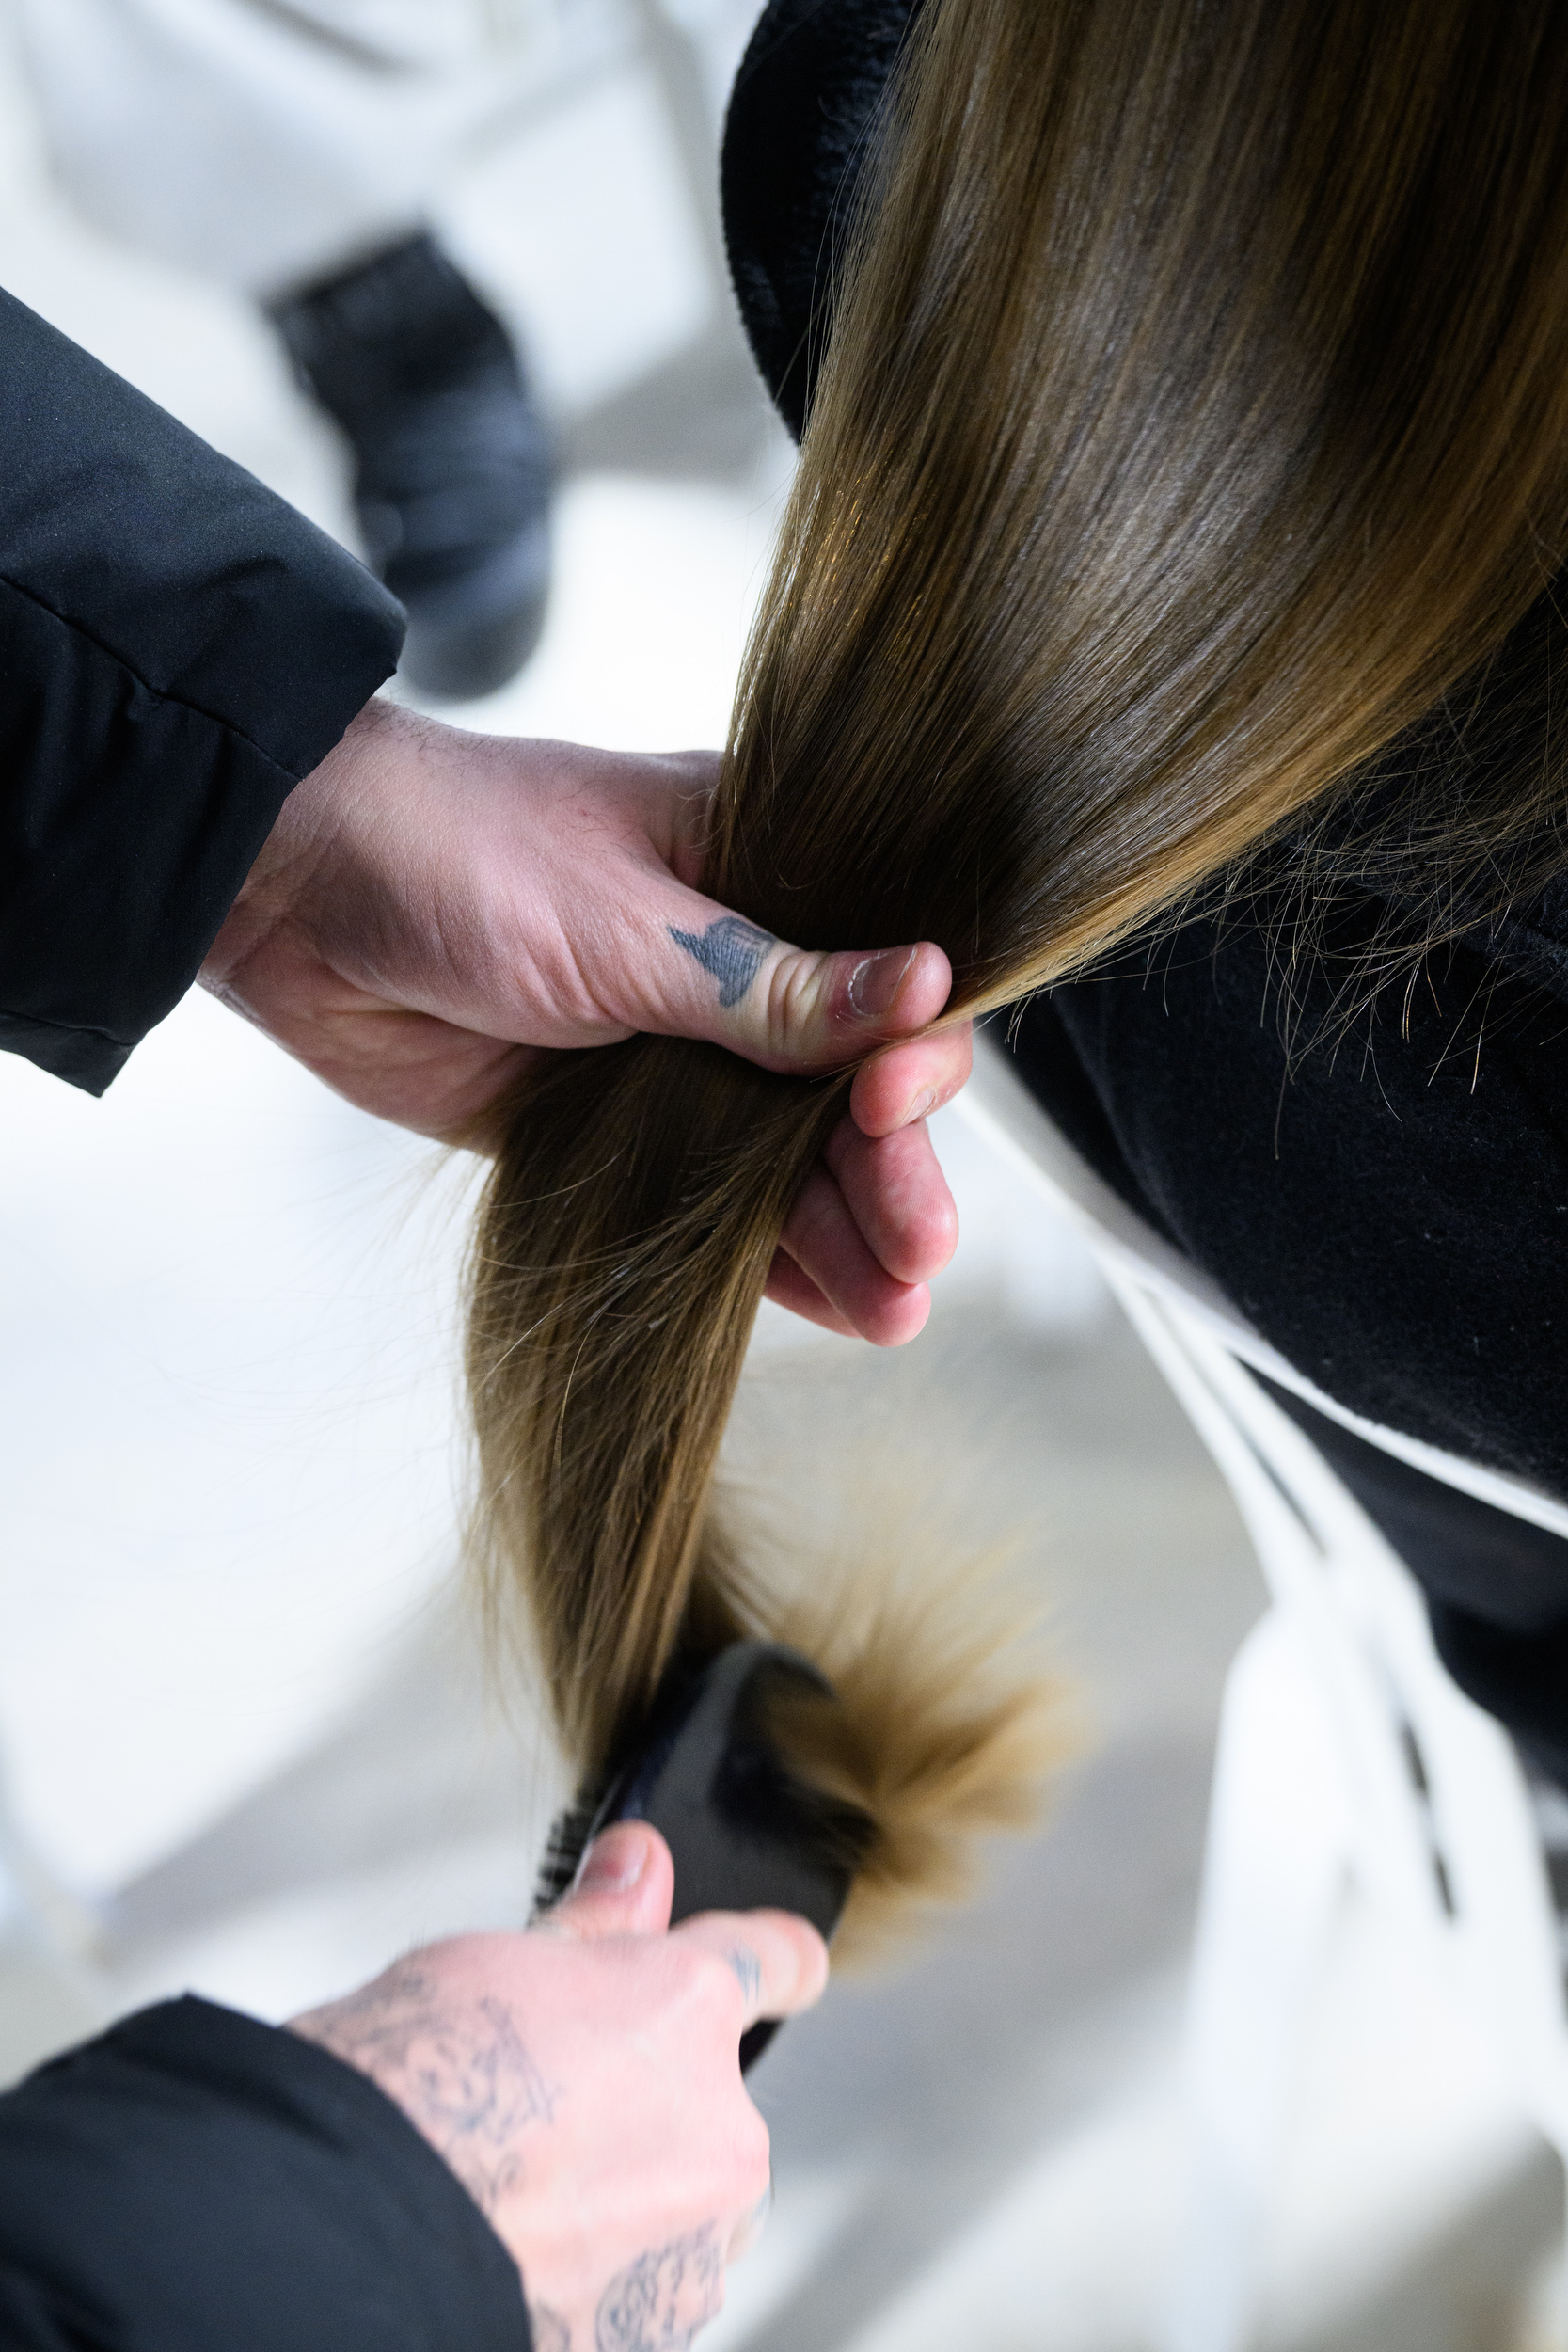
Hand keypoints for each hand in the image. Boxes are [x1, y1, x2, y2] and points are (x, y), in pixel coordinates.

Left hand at [201, 698, 970, 1341]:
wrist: (295, 897)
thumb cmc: (456, 852)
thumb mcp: (627, 923)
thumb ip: (770, 986)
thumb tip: (926, 989)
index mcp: (766, 867)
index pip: (887, 973)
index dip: (910, 1051)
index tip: (890, 1105)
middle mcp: (738, 964)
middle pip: (853, 1084)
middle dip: (892, 1169)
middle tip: (920, 1249)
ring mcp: (680, 1050)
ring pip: (792, 1154)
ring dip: (846, 1229)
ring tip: (896, 1311)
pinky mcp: (618, 1123)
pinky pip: (714, 1197)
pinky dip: (768, 1253)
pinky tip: (836, 1303)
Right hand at [288, 1823, 825, 2348]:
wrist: (352, 2229)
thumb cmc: (410, 2089)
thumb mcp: (499, 1959)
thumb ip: (597, 1922)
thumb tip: (639, 1864)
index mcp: (688, 2012)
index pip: (772, 1963)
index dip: (774, 1957)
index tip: (787, 1962)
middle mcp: (718, 2130)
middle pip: (715, 2102)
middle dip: (652, 2102)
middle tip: (553, 2107)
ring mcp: (693, 2246)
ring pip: (684, 2205)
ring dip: (630, 2197)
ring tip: (520, 2189)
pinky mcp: (654, 2331)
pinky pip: (645, 2287)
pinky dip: (600, 2274)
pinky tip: (519, 2250)